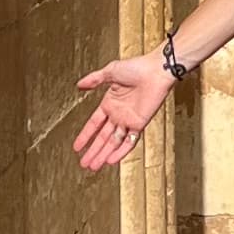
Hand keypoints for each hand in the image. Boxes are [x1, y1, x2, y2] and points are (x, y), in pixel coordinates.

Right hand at [73, 54, 175, 172]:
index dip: (85, 135)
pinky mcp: (139, 124)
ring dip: (103, 154)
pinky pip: (130, 141)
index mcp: (110, 103)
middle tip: (84, 163)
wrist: (156, 71)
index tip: (77, 147)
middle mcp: (118, 114)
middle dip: (93, 151)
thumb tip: (79, 85)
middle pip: (103, 137)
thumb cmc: (137, 67)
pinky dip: (121, 152)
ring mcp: (128, 120)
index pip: (94, 124)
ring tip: (94, 166)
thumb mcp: (110, 71)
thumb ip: (94, 80)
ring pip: (113, 142)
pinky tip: (111, 161)